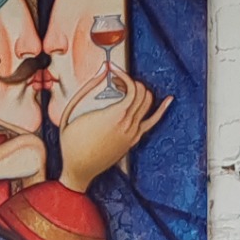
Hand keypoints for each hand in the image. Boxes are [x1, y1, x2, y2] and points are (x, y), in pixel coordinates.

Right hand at [59, 69, 171, 194]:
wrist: (78, 171)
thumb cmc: (71, 144)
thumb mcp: (71, 112)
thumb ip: (87, 87)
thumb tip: (103, 69)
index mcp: (114, 116)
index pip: (131, 86)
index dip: (123, 73)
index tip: (112, 69)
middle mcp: (127, 124)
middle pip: (142, 92)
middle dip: (130, 81)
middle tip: (115, 82)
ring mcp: (132, 133)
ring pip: (148, 102)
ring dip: (139, 91)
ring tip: (125, 90)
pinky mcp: (133, 140)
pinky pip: (152, 121)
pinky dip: (161, 110)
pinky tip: (169, 100)